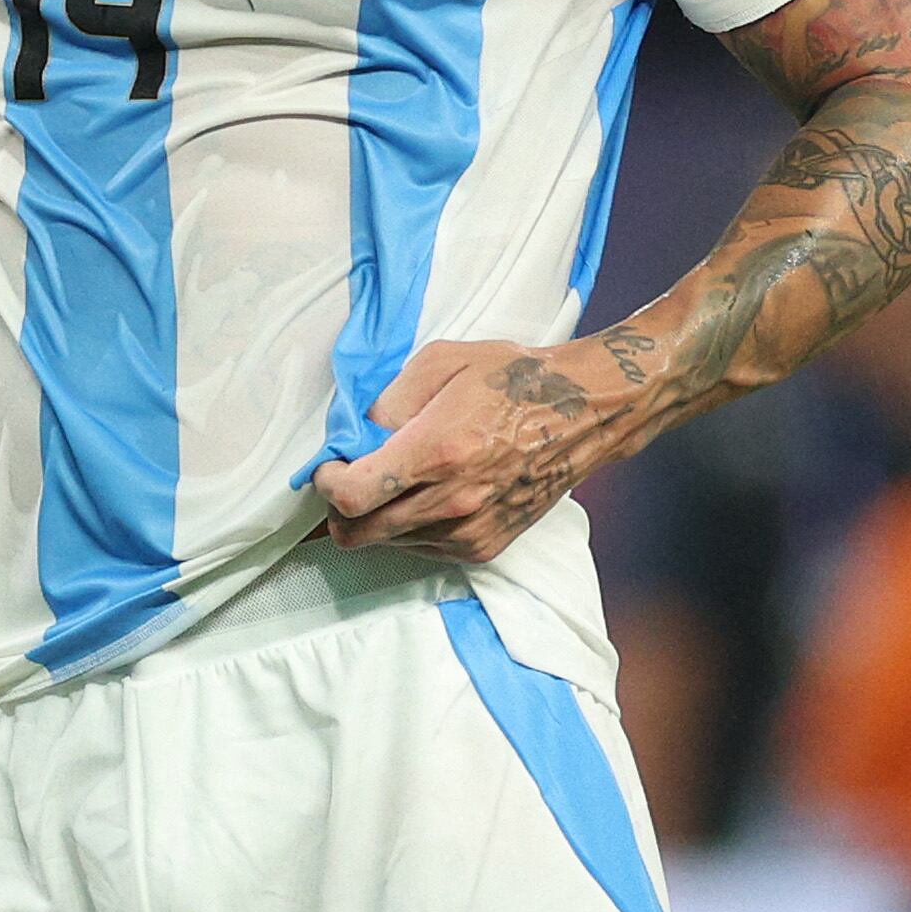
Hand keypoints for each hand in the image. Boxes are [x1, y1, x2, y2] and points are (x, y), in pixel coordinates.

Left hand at [310, 337, 639, 563]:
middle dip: (339, 508)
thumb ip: (388, 401)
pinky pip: (421, 549)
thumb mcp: (441, 362)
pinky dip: (409, 528)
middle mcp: (453, 501)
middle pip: (358, 533)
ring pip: (386, 544)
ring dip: (377, 517)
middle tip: (349, 478)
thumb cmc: (514, 379)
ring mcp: (470, 530)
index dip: (326, 483)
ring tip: (399, 479)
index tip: (331, 466)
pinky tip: (427, 494)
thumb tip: (355, 437)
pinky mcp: (485, 547)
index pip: (352, 496)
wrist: (585, 412)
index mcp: (438, 452)